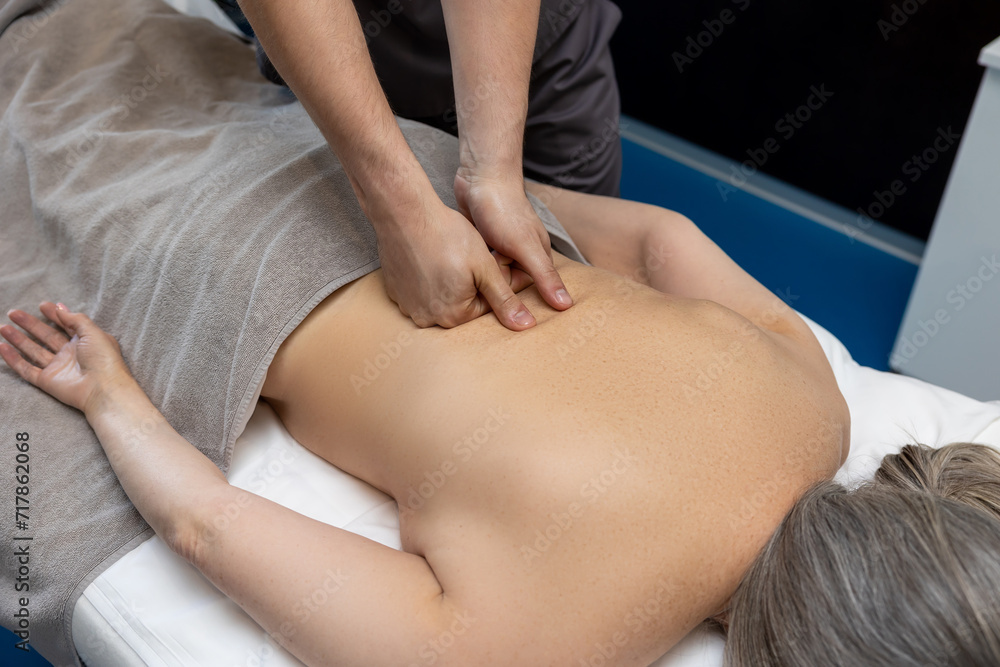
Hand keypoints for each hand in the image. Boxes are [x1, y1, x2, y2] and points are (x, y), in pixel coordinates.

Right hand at [0, 303, 133, 413]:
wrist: (103, 389)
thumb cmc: (104, 359)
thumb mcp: (93, 332)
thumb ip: (76, 319)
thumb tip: (60, 307)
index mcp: (84, 342)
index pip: (66, 325)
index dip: (55, 315)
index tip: (42, 305)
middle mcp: (69, 354)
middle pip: (46, 336)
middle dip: (30, 324)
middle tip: (13, 313)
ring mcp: (57, 368)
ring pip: (33, 351)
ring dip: (18, 339)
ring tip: (3, 327)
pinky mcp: (47, 381)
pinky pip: (26, 369)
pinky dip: (13, 359)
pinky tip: (2, 347)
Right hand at [375, 197, 539, 329]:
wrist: (405, 214)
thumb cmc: (448, 236)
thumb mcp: (485, 268)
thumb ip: (505, 300)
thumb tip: (526, 326)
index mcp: (453, 316)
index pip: (485, 305)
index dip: (491, 280)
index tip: (487, 259)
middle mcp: (427, 319)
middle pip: (461, 304)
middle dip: (468, 282)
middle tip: (465, 256)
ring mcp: (407, 306)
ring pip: (439, 297)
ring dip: (446, 280)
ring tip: (445, 254)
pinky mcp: (394, 291)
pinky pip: (417, 290)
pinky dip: (425, 276)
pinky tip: (427, 256)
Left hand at [454, 170, 572, 314]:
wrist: (481, 177)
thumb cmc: (504, 210)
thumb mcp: (525, 247)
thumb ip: (544, 276)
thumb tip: (566, 306)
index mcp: (537, 258)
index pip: (525, 292)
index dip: (508, 291)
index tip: (495, 282)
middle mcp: (520, 255)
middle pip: (504, 284)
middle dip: (491, 279)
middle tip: (481, 263)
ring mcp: (500, 249)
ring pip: (489, 274)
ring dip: (478, 271)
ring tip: (468, 258)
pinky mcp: (482, 243)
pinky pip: (477, 262)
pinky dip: (470, 261)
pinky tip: (460, 256)